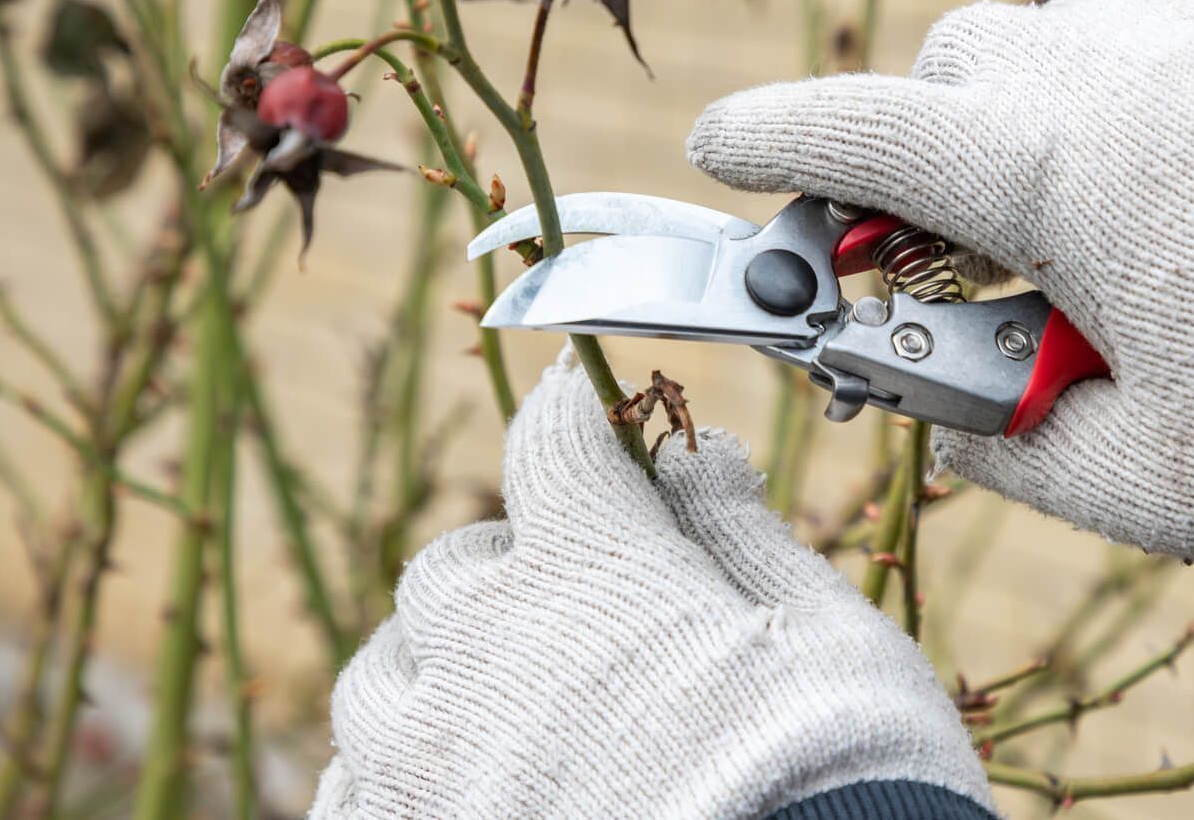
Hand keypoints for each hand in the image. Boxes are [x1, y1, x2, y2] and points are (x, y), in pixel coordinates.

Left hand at [311, 351, 991, 818]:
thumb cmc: (842, 774)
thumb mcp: (826, 631)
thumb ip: (741, 530)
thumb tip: (698, 453)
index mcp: (592, 574)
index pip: (552, 447)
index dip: (573, 418)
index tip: (583, 411)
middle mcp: (487, 656)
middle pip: (453, 567)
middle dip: (510, 562)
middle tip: (571, 596)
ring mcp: (434, 768)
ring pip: (380, 680)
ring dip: (434, 665)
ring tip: (494, 691)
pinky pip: (351, 795)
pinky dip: (388, 771)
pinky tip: (443, 777)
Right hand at [687, 0, 1193, 567]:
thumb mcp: (1159, 488)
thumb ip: (1014, 454)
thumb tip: (957, 417)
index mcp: (1061, 171)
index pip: (859, 128)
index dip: (766, 138)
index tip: (714, 149)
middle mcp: (1114, 66)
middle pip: (943, 71)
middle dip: (909, 155)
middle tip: (932, 258)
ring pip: (1043, 43)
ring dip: (1017, 129)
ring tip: (1080, 240)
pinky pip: (1140, 32)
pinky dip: (1112, 100)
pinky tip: (1176, 190)